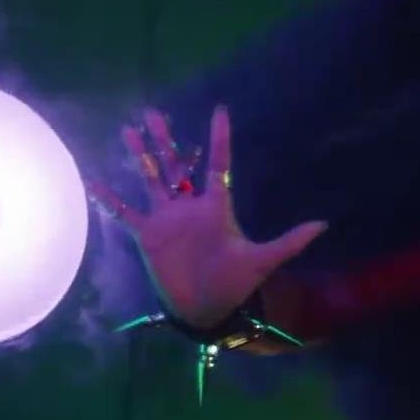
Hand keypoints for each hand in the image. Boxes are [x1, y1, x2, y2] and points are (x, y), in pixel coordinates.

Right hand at [87, 106, 325, 329]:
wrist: (208, 308)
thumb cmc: (236, 283)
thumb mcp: (263, 261)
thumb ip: (290, 241)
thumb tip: (324, 225)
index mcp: (215, 207)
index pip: (218, 165)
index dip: (219, 139)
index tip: (219, 111)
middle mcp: (189, 207)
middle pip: (176, 165)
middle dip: (165, 140)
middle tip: (153, 111)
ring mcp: (166, 219)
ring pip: (151, 180)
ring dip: (140, 157)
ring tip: (127, 130)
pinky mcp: (147, 235)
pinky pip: (125, 213)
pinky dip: (110, 199)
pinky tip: (95, 181)